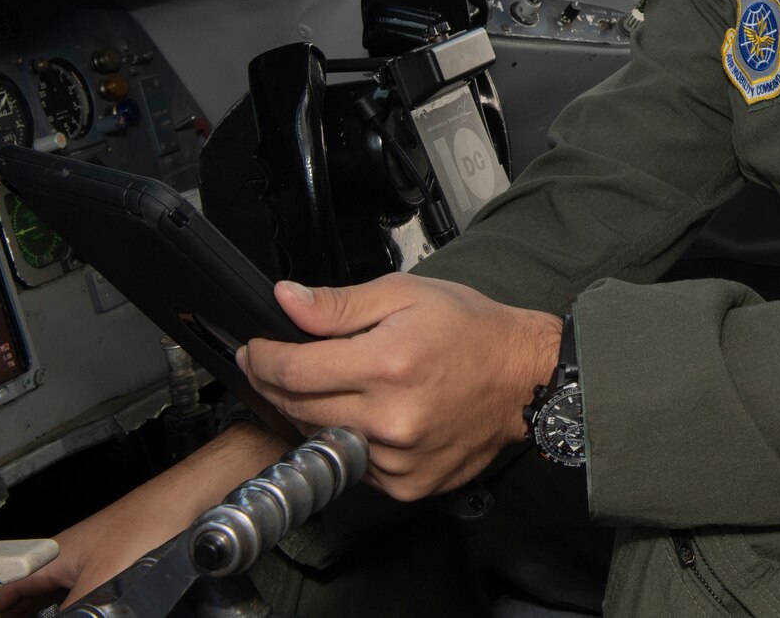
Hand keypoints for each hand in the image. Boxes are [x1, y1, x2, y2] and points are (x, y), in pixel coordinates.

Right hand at [0, 423, 285, 616]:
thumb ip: (74, 612)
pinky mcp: (130, 570)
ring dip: (39, 609)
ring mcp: (102, 564)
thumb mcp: (100, 586)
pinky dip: (75, 607)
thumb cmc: (157, 520)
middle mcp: (74, 558)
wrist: (204, 501)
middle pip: (26, 595)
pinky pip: (88, 596)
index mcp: (55, 555)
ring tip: (20, 615)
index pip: (0, 588)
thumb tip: (54, 617)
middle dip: (8, 610)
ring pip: (57, 597)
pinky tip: (88, 610)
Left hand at [238, 276, 561, 500]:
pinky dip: (348, 441)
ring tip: (337, 386)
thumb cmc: (469, 329)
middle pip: (297, 409)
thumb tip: (284, 300)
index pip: (293, 371)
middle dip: (279, 384)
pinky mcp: (407, 484)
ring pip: (321, 439)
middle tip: (279, 364)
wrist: (524, 379)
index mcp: (387, 363)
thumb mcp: (407, 294)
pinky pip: (353, 466)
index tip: (255, 349)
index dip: (262, 359)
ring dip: (312, 413)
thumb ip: (339, 303)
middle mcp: (389, 418)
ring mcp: (398, 459)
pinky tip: (369, 416)